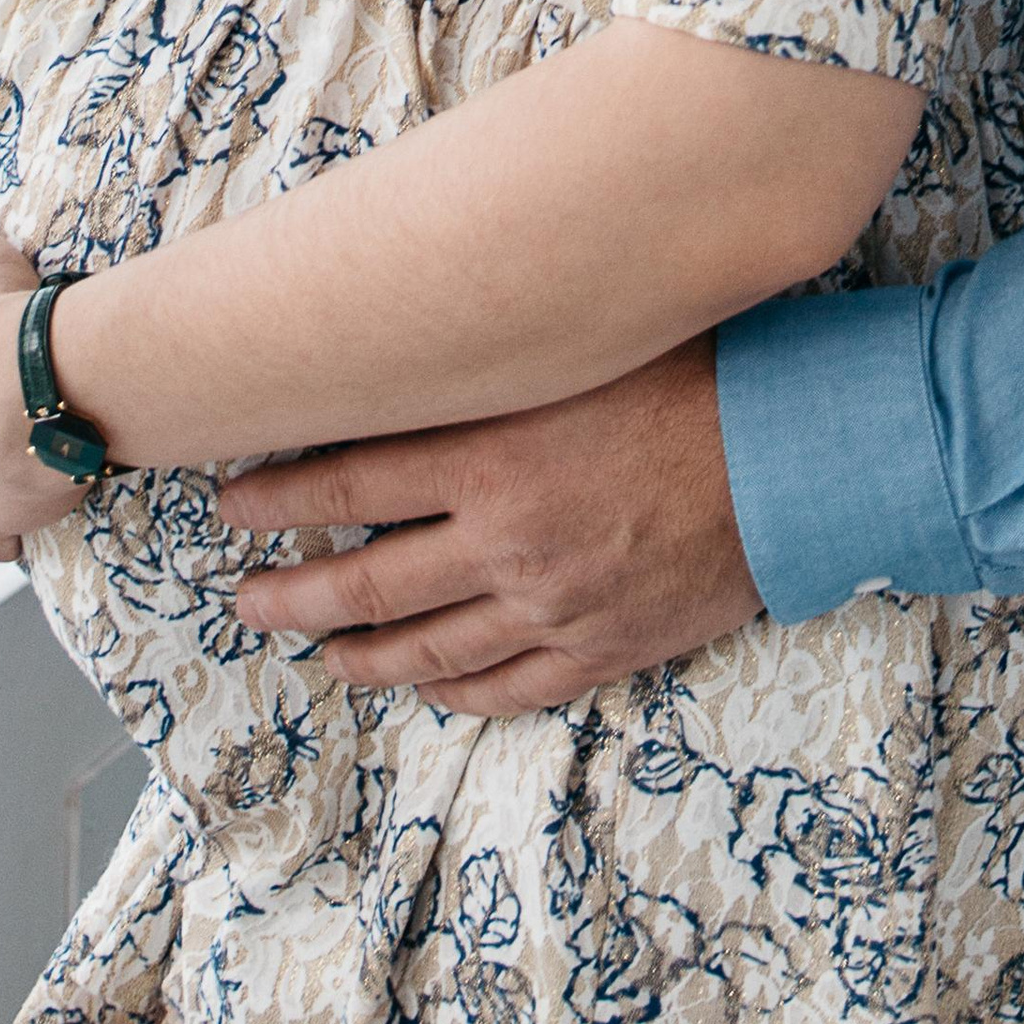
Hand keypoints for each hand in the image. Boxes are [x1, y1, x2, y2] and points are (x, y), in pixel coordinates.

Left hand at [218, 335, 760, 713]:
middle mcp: (507, 539)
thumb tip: (408, 333)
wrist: (795, 456)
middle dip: (291, 593)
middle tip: (243, 600)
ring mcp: (552, 605)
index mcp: (490, 454)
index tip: (227, 502)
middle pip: (367, 583)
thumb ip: (489, 354)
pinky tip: (422, 686)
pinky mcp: (600, 646)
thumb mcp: (576, 343)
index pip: (347, 484)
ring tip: (315, 650)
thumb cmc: (691, 371)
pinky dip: (452, 691)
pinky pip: (505, 687)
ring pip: (427, 648)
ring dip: (358, 653)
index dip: (276, 498)